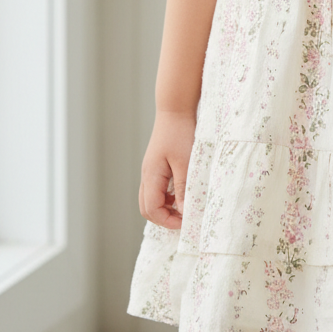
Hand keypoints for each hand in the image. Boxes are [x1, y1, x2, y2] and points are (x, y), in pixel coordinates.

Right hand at [138, 109, 197, 229]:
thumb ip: (184, 189)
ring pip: (152, 199)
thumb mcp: (185, 163)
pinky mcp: (157, 166)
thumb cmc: (180, 133)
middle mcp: (147, 176)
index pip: (152, 209)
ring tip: (186, 205)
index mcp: (151, 176)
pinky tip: (183, 192)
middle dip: (164, 217)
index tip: (186, 222)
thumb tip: (185, 212)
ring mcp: (150, 171)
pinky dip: (168, 196)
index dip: (167, 221)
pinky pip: (158, 189)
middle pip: (147, 208)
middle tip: (185, 218)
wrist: (175, 109)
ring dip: (166, 207)